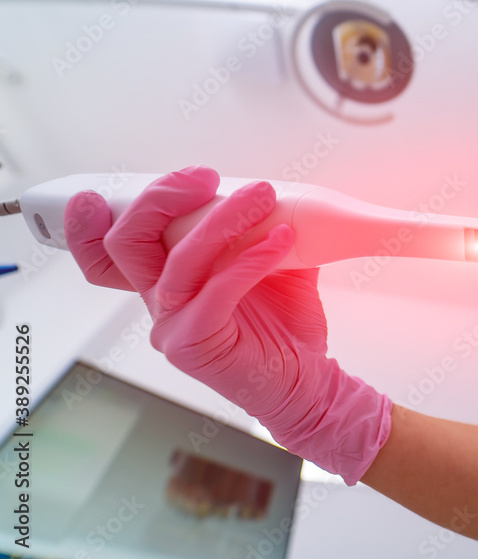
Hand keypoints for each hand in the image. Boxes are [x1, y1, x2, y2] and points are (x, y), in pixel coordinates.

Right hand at [64, 166, 391, 483]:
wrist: (307, 381)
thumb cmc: (284, 326)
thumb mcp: (271, 264)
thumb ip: (260, 228)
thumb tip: (277, 190)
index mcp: (166, 281)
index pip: (108, 252)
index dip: (87, 223)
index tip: (107, 189)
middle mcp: (160, 302)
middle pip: (126, 243)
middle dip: (161, 198)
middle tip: (207, 177)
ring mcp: (173, 326)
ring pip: (178, 259)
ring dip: (222, 219)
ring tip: (262, 196)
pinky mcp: (196, 345)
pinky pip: (218, 290)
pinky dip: (251, 259)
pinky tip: (283, 239)